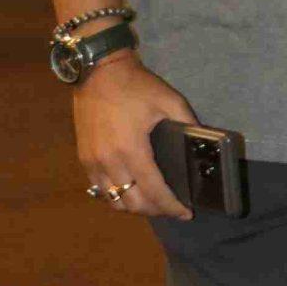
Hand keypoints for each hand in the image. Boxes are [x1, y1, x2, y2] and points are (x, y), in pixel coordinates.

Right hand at [75, 52, 197, 220]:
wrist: (97, 71)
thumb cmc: (134, 85)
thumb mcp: (169, 100)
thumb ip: (187, 123)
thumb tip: (203, 143)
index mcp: (132, 150)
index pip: (153, 191)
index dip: (171, 207)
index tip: (185, 214)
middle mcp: (109, 162)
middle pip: (132, 203)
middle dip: (155, 211)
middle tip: (171, 208)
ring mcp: (92, 162)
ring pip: (113, 201)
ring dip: (133, 206)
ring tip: (151, 201)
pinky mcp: (83, 158)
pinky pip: (99, 189)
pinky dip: (116, 195)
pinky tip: (130, 189)